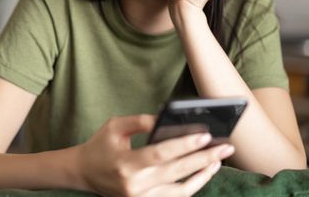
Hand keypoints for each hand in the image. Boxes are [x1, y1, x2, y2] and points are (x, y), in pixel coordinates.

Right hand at [76, 115, 234, 196]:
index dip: (184, 145)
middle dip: (203, 159)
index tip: (205, 135)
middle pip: (176, 172)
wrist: (84, 172)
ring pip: (180, 190)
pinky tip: (203, 172)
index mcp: (125, 164)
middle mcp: (134, 186)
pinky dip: (191, 185)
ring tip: (218, 160)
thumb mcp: (114, 126)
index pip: (161, 155)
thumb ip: (139, 121)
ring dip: (202, 175)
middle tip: (225, 147)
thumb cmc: (100, 145)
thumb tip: (166, 119)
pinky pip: (174, 196)